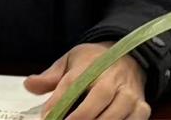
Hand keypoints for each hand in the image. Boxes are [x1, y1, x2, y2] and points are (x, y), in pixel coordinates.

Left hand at [23, 42, 149, 119]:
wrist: (129, 58)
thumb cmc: (94, 63)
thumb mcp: (71, 61)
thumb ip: (50, 77)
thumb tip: (28, 85)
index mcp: (92, 63)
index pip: (73, 81)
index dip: (59, 101)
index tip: (47, 116)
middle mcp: (113, 77)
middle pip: (99, 96)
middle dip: (82, 115)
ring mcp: (129, 92)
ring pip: (116, 113)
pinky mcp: (142, 107)